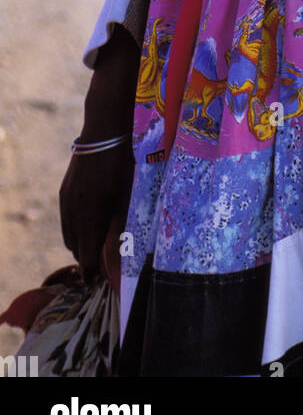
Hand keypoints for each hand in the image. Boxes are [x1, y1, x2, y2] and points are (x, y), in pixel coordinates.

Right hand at [59, 142, 133, 284]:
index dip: (92, 272)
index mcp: (91, 217)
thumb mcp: (128, 197)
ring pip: (69, 236)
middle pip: (76, 249)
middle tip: (100, 267)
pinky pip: (66, 221)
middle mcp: (74, 213)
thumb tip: (125, 253)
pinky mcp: (64, 192)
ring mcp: (67, 202)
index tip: (98, 281)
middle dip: (87, 260)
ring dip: (80, 246)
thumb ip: (124, 226)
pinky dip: (74, 230)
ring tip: (94, 249)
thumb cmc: (123, 165)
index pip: (86, 257)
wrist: (104, 133)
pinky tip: (87, 227)